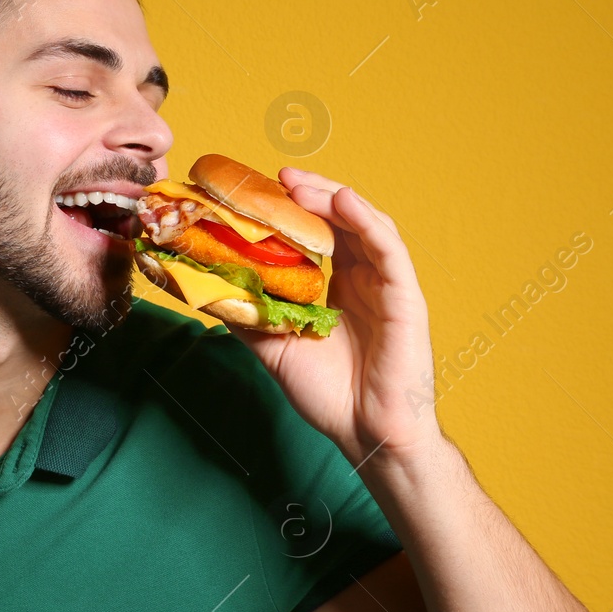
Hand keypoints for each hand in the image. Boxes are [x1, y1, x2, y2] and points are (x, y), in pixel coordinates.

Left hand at [224, 166, 441, 468]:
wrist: (366, 433)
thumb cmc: (329, 395)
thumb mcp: (274, 349)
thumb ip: (248, 317)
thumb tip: (207, 290)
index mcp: (336, 286)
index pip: (314, 234)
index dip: (290, 210)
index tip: (257, 192)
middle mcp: (362, 278)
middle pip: (337, 220)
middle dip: (307, 194)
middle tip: (276, 178)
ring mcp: (385, 284)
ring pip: (363, 224)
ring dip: (331, 198)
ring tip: (300, 185)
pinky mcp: (405, 296)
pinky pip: (389, 248)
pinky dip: (367, 220)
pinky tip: (344, 201)